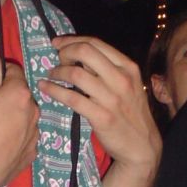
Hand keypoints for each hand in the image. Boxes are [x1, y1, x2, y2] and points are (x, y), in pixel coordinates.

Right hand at [0, 44, 38, 186]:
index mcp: (19, 93)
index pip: (13, 71)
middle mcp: (33, 111)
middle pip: (20, 95)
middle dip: (5, 93)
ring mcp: (34, 135)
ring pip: (24, 117)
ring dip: (11, 115)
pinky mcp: (31, 155)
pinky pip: (24, 138)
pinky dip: (14, 136)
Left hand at [41, 35, 160, 176]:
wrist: (141, 145)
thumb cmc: (131, 113)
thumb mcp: (129, 85)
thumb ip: (109, 69)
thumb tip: (80, 56)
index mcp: (128, 67)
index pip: (95, 43)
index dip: (72, 40)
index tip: (57, 43)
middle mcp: (121, 79)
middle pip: (85, 52)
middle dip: (64, 52)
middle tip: (56, 60)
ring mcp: (111, 98)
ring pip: (76, 74)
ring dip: (57, 72)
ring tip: (51, 75)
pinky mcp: (101, 117)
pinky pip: (71, 98)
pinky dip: (53, 90)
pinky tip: (44, 88)